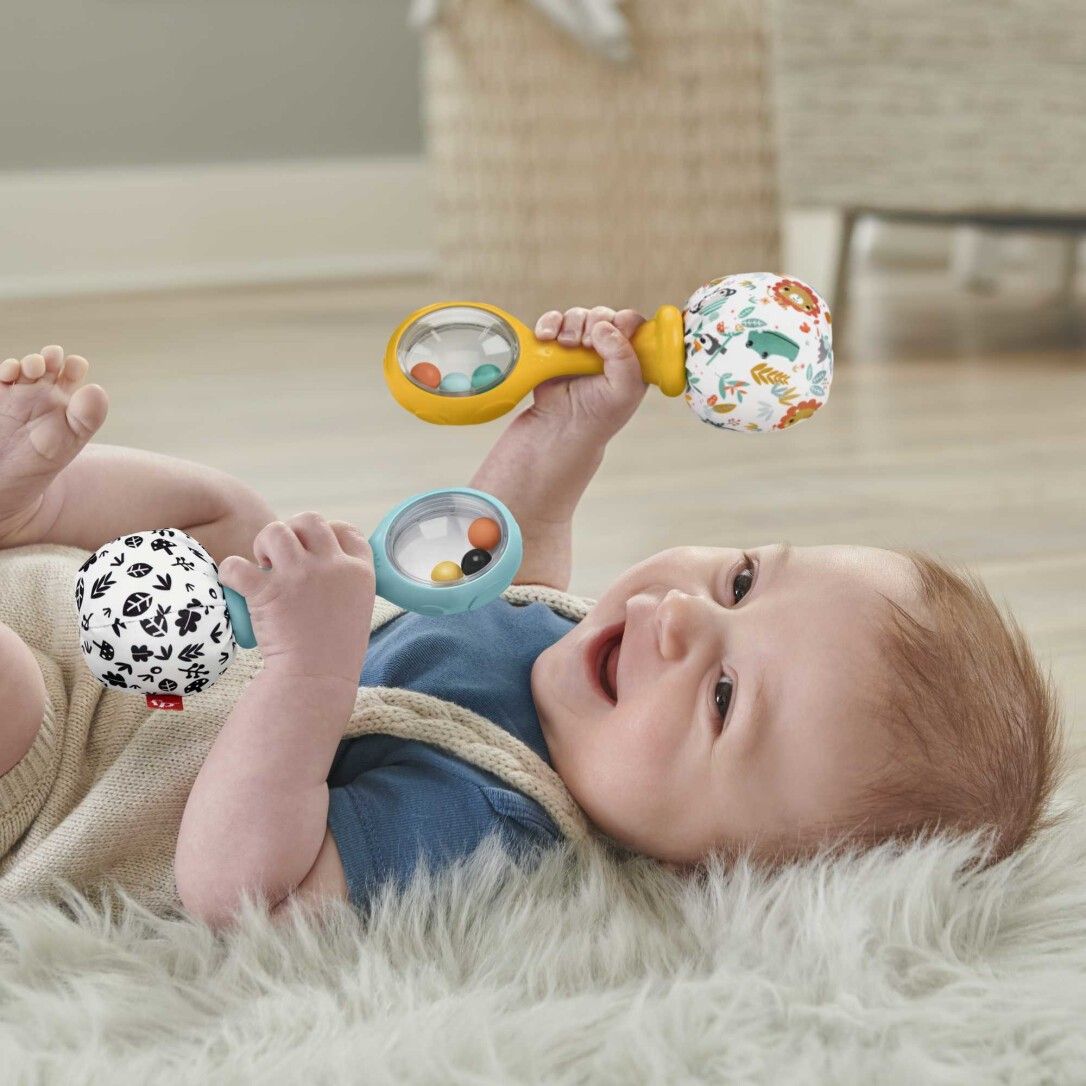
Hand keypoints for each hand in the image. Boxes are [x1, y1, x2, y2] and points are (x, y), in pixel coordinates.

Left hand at [218, 512, 374, 685]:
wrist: (315, 681)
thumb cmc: (333, 653)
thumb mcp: (356, 610)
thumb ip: (343, 582)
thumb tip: (317, 562)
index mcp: (359, 572)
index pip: (346, 531)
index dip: (326, 534)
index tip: (313, 550)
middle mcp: (332, 567)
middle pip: (310, 520)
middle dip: (291, 532)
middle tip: (281, 559)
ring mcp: (300, 576)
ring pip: (275, 531)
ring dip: (263, 545)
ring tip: (262, 568)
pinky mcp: (268, 591)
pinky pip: (237, 564)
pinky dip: (231, 572)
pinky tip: (235, 584)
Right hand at [527, 306, 647, 442]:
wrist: (559, 428)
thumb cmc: (597, 416)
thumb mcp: (624, 391)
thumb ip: (624, 357)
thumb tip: (603, 327)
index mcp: (629, 357)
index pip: (632, 323)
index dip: (623, 322)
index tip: (615, 333)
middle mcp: (606, 349)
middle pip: (603, 315)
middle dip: (594, 323)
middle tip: (586, 344)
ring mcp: (579, 346)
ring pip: (578, 315)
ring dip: (571, 324)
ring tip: (566, 345)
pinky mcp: (555, 347)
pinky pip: (553, 321)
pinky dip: (549, 323)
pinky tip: (546, 337)